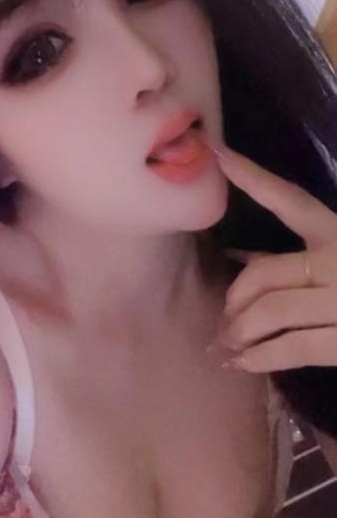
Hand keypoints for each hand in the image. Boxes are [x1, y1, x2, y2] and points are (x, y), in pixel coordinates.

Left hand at [207, 142, 336, 372]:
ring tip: (225, 346)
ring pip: (271, 310)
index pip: (289, 200)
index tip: (218, 153)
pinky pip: (293, 347)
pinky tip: (243, 364)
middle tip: (222, 321)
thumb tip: (241, 257)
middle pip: (264, 273)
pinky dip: (260, 358)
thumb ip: (298, 258)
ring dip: (239, 332)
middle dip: (235, 300)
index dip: (252, 176)